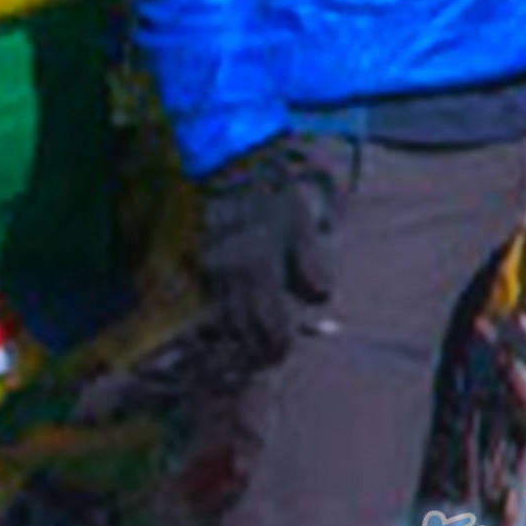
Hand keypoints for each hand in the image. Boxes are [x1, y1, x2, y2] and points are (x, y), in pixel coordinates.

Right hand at [198, 137, 342, 358]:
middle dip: (252, 348)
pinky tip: (233, 322)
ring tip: (250, 350)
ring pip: (223, 314)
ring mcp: (213, 268)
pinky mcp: (203, 260)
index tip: (282, 354)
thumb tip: (321, 297)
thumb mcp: (301, 225)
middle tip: (267, 360)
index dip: (275, 343)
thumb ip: (310, 264)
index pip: (266, 320)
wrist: (233, 166)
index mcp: (258, 266)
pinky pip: (213, 298)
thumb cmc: (273, 194)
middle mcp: (231, 273)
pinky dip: (223, 315)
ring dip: (236, 336)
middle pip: (240, 325)